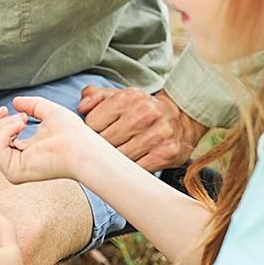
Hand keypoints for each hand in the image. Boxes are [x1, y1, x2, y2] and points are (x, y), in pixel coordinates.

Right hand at [0, 95, 107, 186]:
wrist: (82, 147)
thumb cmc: (72, 134)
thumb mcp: (48, 112)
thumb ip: (32, 106)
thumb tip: (15, 101)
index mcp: (20, 153)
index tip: (6, 108)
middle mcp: (14, 164)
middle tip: (18, 115)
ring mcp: (12, 170)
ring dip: (2, 124)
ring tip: (22, 119)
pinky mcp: (14, 172)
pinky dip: (5, 129)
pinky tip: (20, 124)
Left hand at [77, 86, 205, 171]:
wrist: (181, 118)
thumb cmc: (141, 109)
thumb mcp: (119, 96)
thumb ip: (95, 96)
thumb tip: (82, 107)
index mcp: (129, 97)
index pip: (93, 122)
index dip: (91, 129)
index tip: (100, 131)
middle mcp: (145, 114)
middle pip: (105, 140)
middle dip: (102, 145)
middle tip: (107, 144)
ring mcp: (158, 135)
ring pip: (120, 156)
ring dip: (115, 158)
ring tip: (119, 153)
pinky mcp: (167, 154)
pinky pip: (137, 168)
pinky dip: (130, 168)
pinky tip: (132, 161)